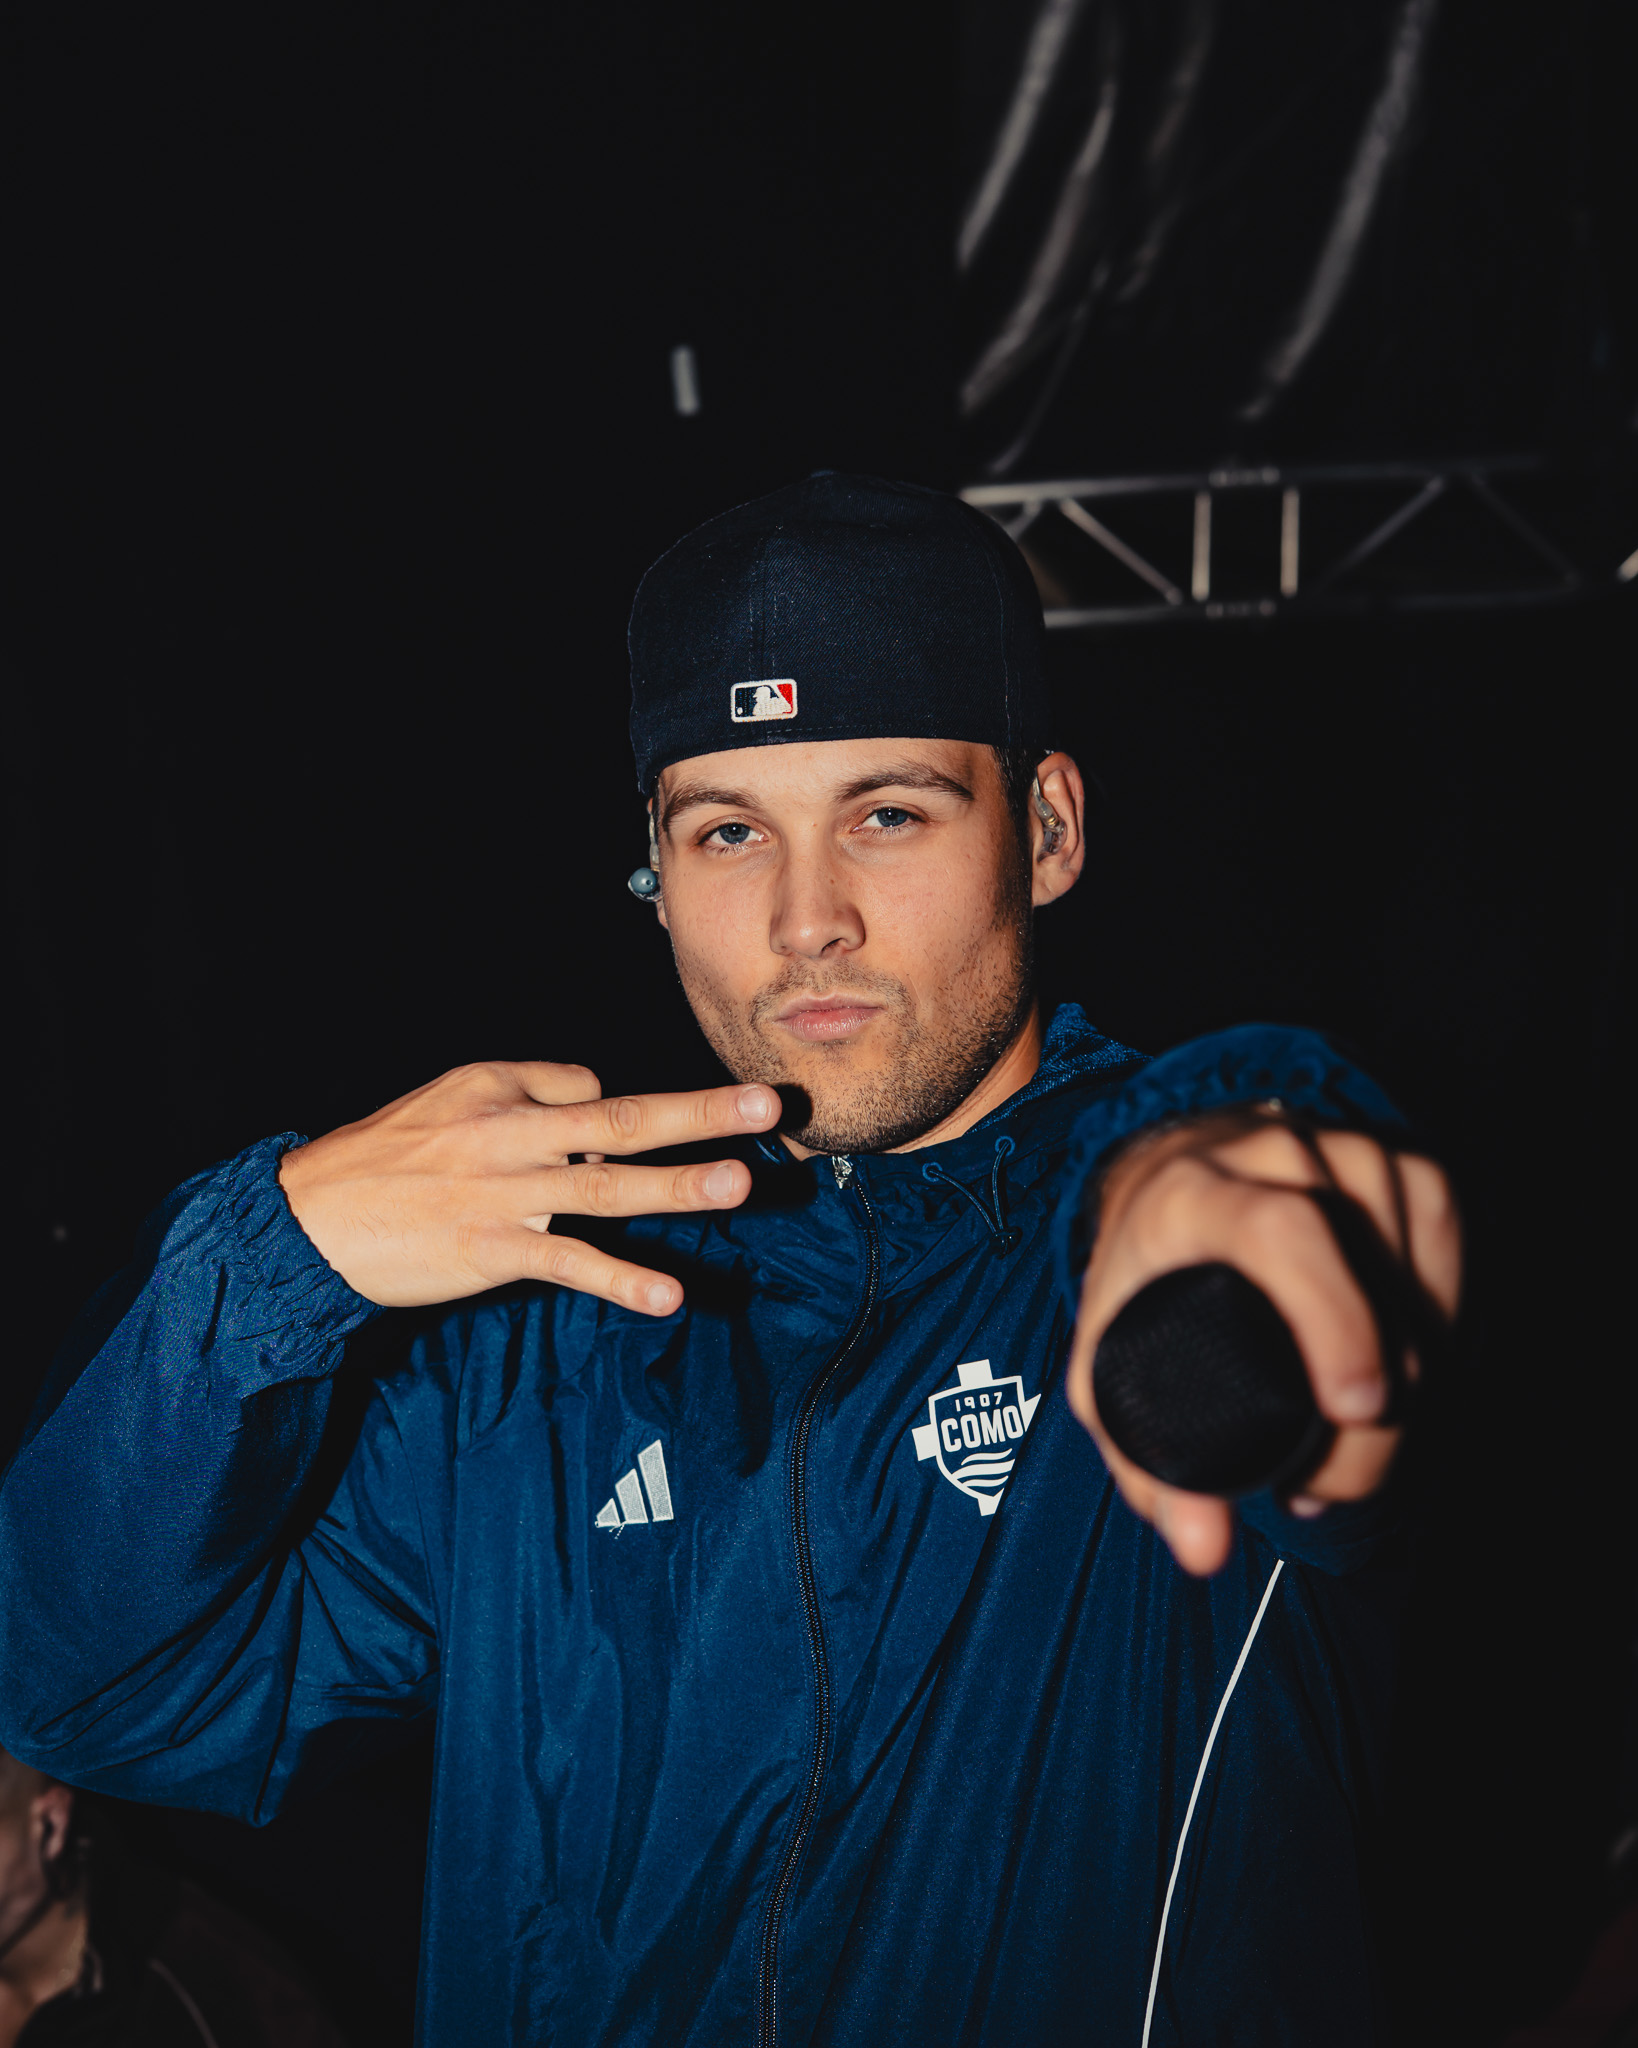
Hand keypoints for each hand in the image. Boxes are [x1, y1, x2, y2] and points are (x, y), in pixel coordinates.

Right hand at [278, 1062, 780, 1311]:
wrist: (306, 1220)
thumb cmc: (380, 1160)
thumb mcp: (447, 1097)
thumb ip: (525, 1091)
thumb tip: (594, 1096)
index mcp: (500, 1087)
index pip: (590, 1090)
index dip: (627, 1115)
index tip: (665, 1134)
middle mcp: (512, 1131)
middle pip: (622, 1119)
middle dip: (701, 1112)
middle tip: (766, 1103)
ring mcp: (506, 1192)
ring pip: (608, 1185)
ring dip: (678, 1185)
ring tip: (738, 1184)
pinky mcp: (492, 1249)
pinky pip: (569, 1263)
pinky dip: (621, 1279)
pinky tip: (668, 1297)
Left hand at [1064, 1113, 1460, 1574]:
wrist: (1174, 1173)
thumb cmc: (1146, 1279)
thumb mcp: (1113, 1363)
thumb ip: (1148, 1461)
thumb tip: (1204, 1551)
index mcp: (1197, 1192)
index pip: (1282, 1232)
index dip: (1332, 1318)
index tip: (1355, 1406)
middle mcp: (1279, 1157)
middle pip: (1365, 1271)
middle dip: (1380, 1397)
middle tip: (1334, 1481)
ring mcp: (1353, 1153)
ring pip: (1419, 1282)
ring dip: (1408, 1379)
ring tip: (1344, 1438)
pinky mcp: (1409, 1167)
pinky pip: (1448, 1267)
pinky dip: (1436, 1335)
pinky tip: (1393, 1375)